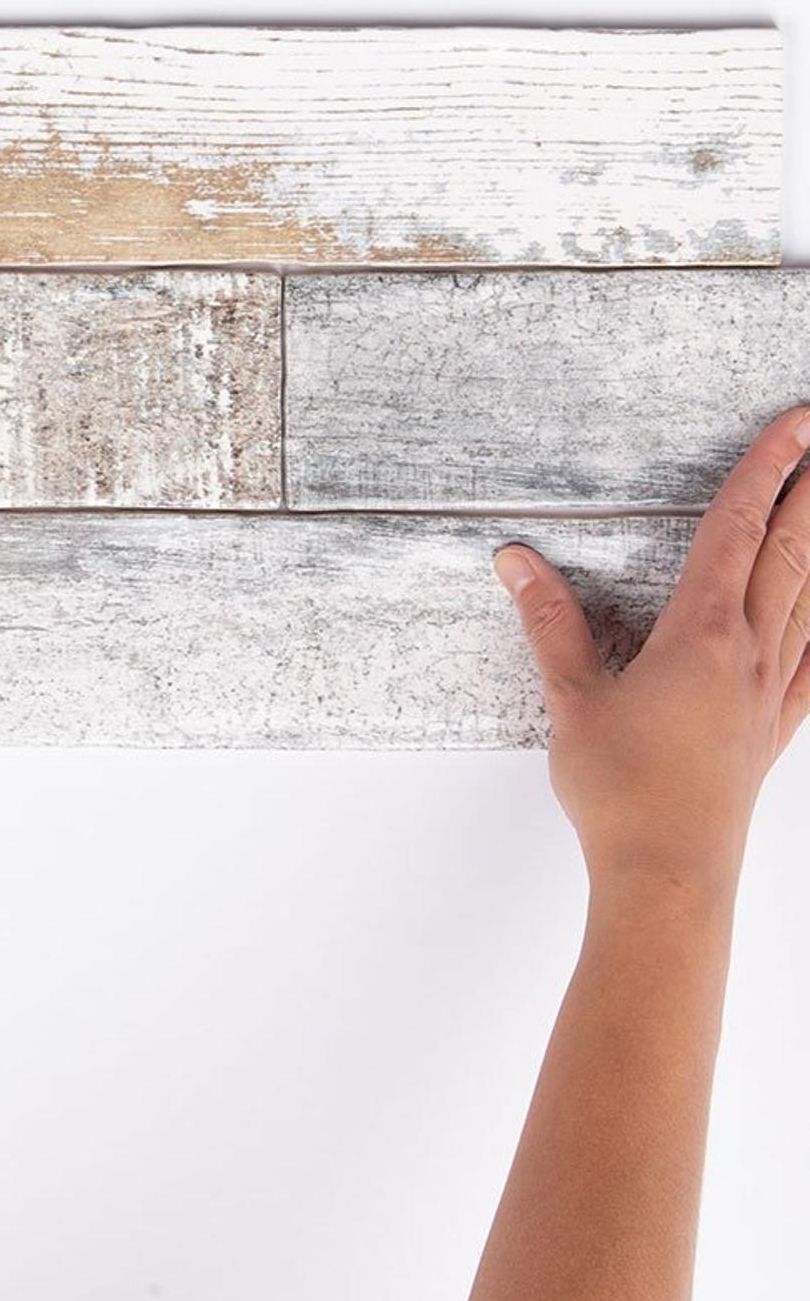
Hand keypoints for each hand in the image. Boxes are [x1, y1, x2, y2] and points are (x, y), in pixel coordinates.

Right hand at [495, 404, 809, 903]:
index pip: (736, 531)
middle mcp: (750, 654)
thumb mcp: (571, 699)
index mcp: (700, 635)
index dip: (764, 470)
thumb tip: (519, 560)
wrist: (669, 875)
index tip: (793, 424)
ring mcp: (770, 692)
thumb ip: (550, 622)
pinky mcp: (774, 728)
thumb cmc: (620, 792)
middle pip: (791, 553)